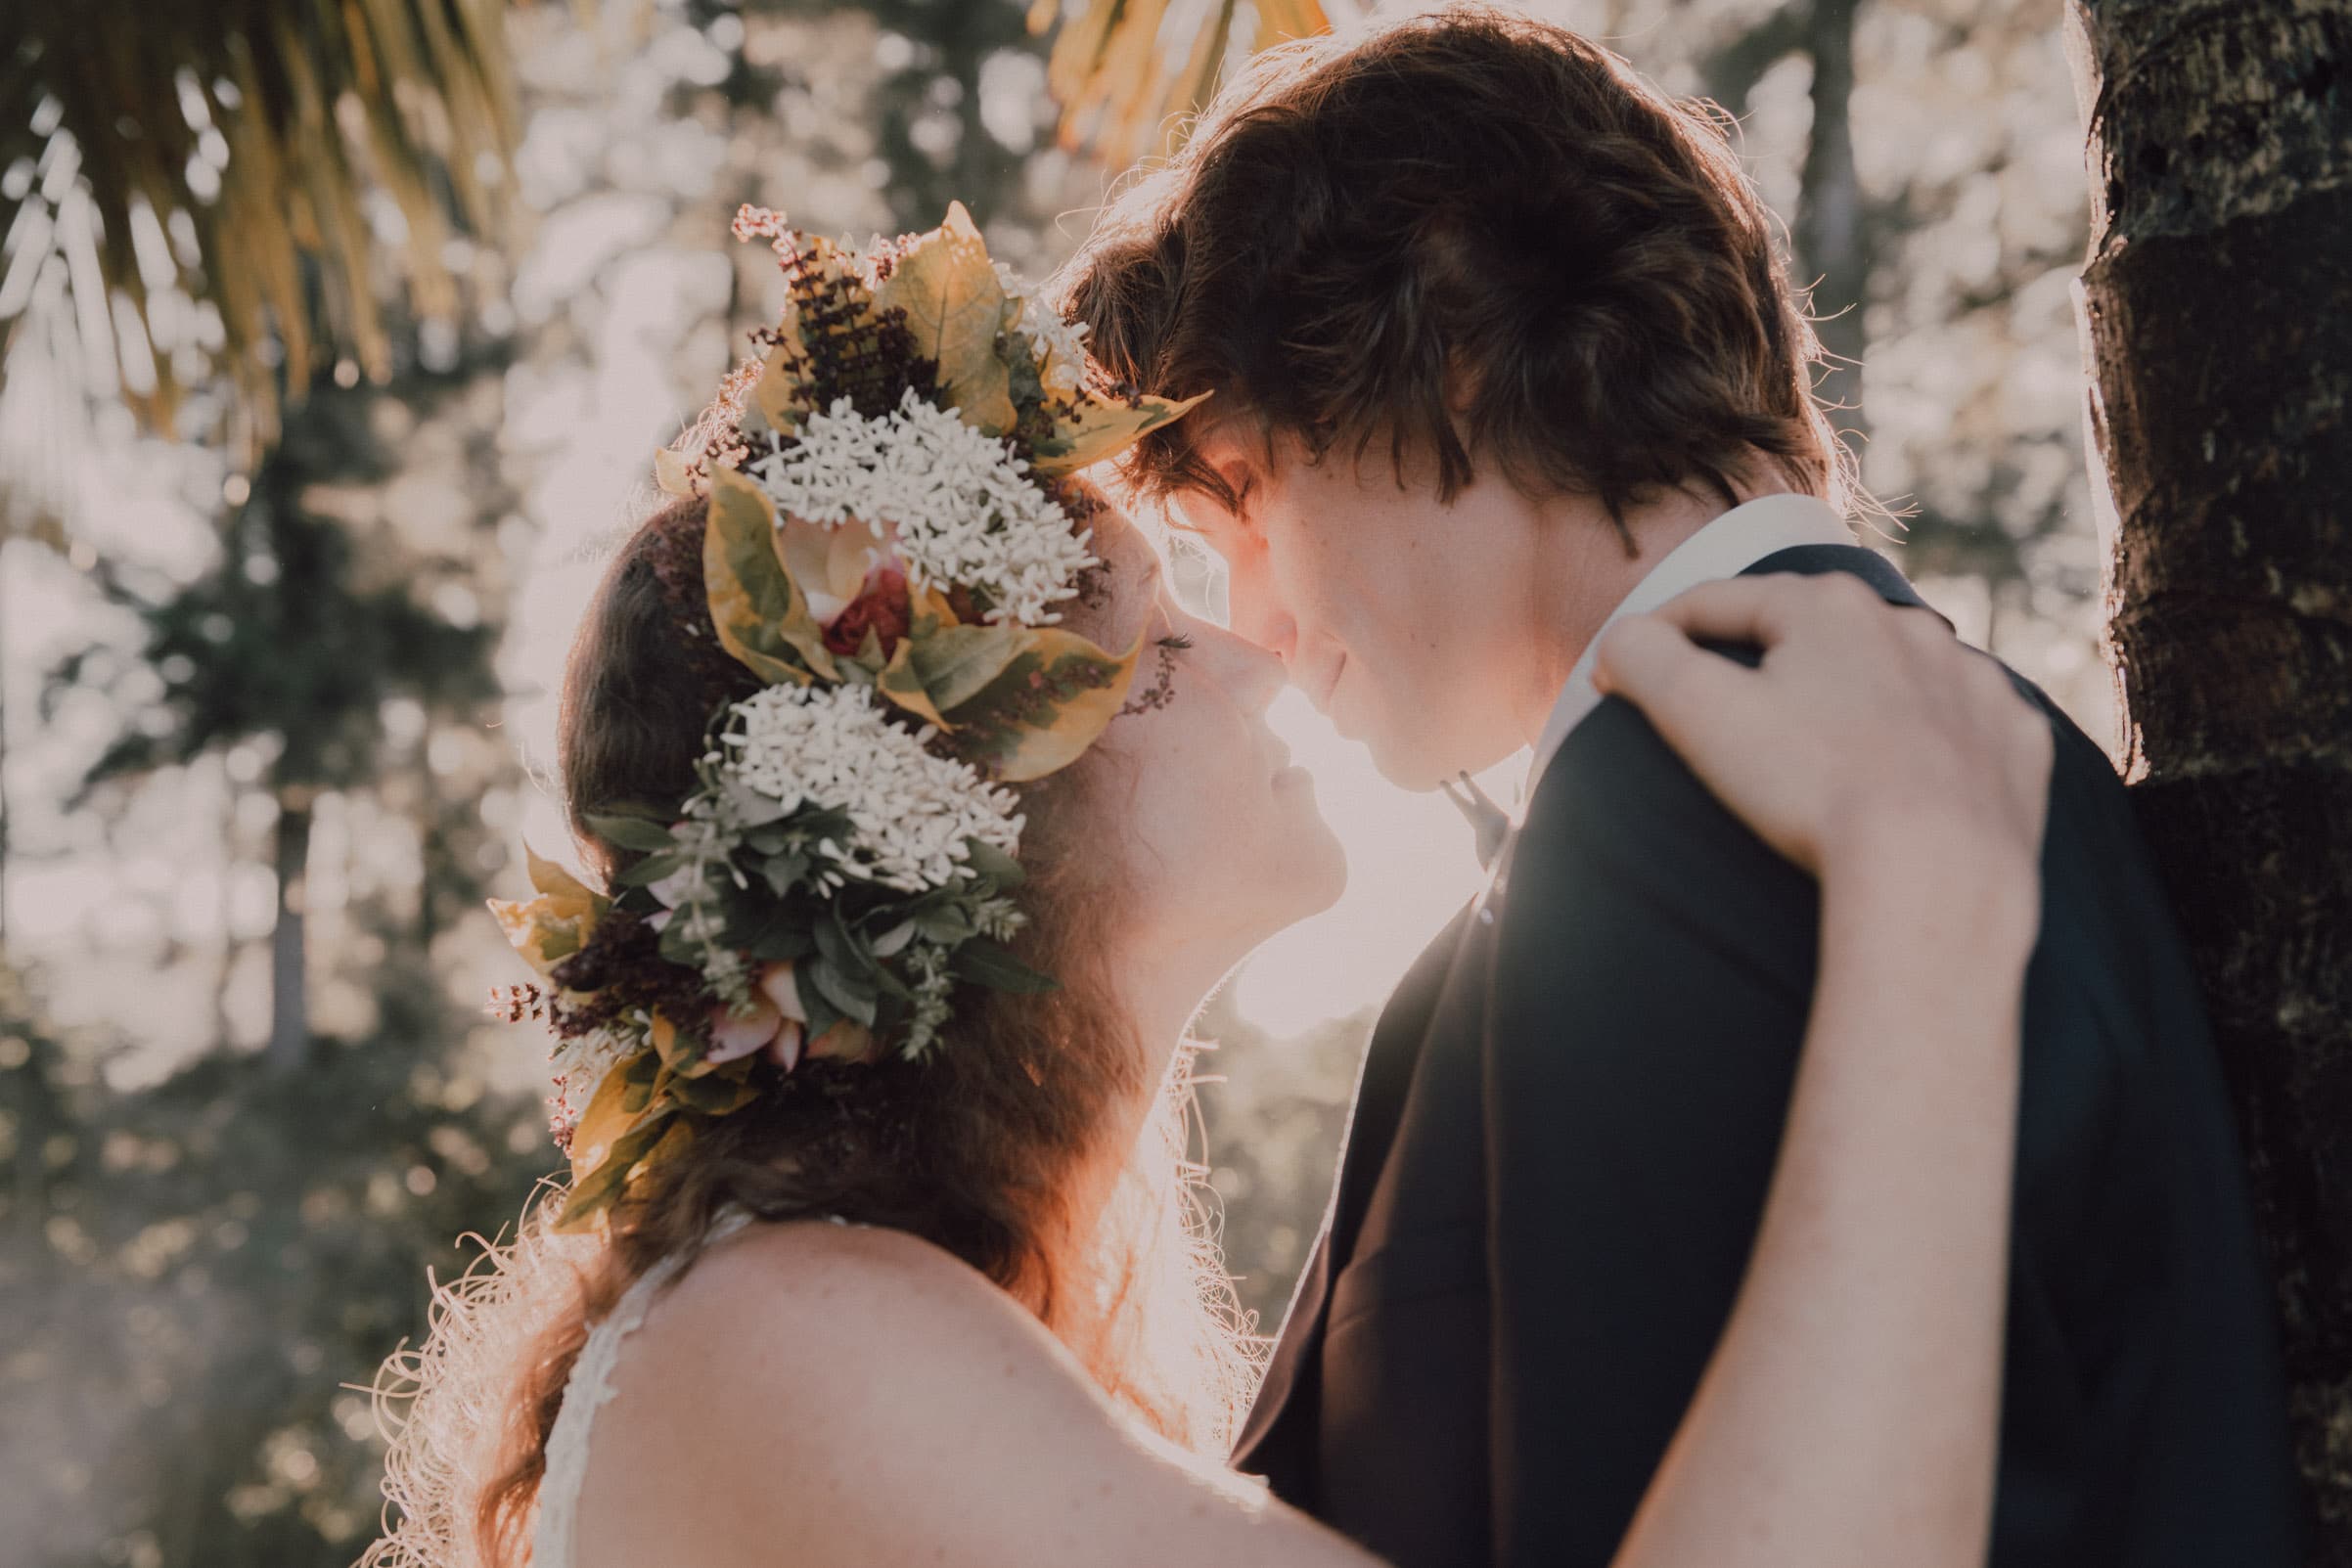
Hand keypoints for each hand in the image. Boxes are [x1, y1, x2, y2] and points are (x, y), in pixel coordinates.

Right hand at [1590, 573, 2053, 886]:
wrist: (1939, 873)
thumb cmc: (1811, 789)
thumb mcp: (1696, 714)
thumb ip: (1642, 658)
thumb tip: (1623, 640)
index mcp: (1827, 607)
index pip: (1720, 602)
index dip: (1662, 631)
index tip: (1626, 666)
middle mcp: (1910, 627)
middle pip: (1813, 632)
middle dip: (1765, 657)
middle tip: (1724, 701)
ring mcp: (1974, 683)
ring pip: (1895, 674)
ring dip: (1853, 694)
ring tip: (1819, 741)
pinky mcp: (2016, 741)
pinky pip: (1962, 728)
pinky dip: (1928, 743)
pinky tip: (1905, 777)